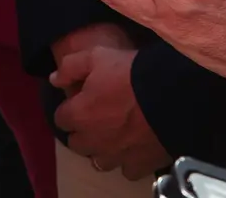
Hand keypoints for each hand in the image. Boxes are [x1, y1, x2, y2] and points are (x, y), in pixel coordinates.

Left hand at [51, 44, 171, 177]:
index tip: (82, 100)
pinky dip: (128, 160)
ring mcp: (116, 156)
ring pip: (100, 160)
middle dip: (83, 131)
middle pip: (77, 143)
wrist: (170, 95)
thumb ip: (70, 67)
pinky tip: (136, 146)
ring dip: (103, 148)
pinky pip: (127, 169)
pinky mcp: (139, 165)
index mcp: (80, 115)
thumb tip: (54, 80)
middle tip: (98, 116)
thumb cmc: (131, 72)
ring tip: (116, 134)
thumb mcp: (97, 56)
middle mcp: (93, 141)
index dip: (70, 107)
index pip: (61, 118)